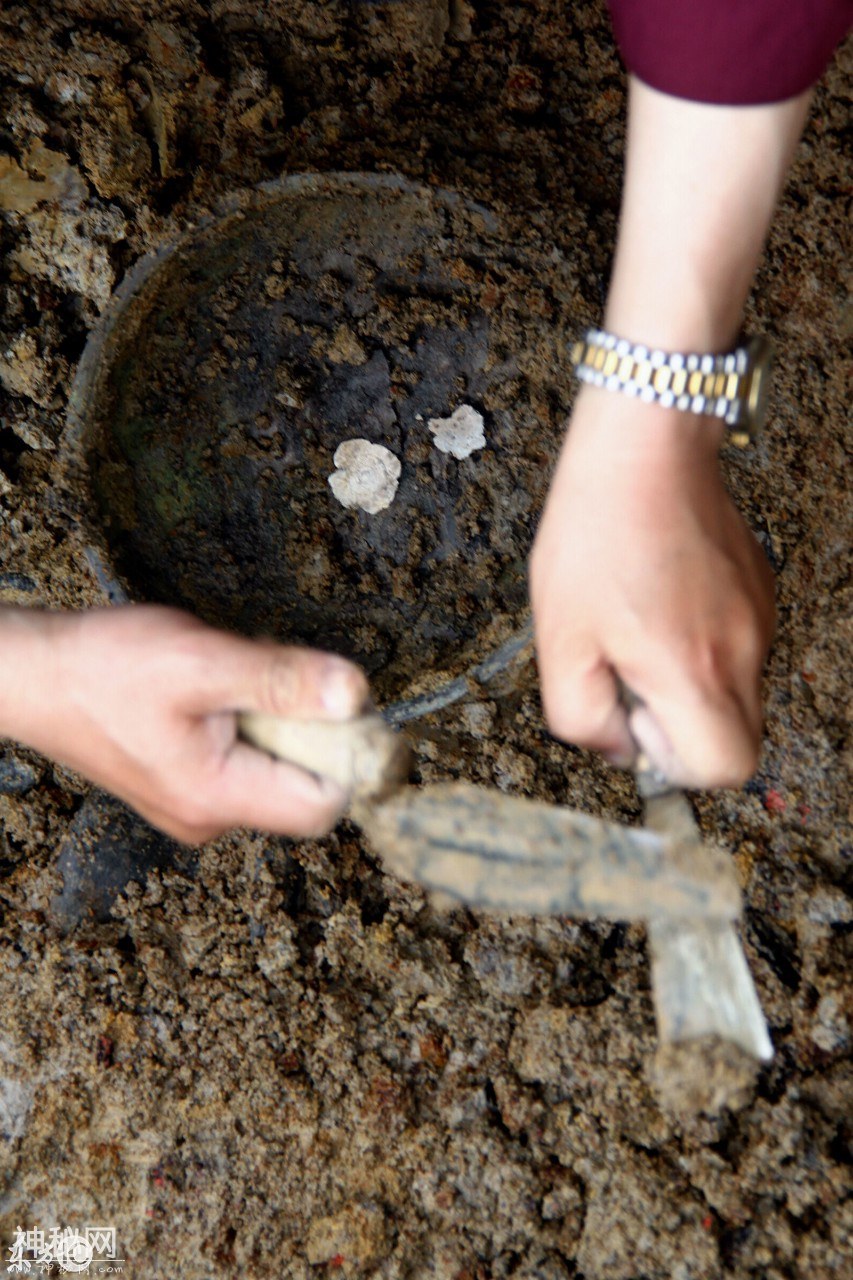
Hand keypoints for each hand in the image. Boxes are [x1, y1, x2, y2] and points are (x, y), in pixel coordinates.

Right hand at [0, 605, 368, 842]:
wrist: (32, 674)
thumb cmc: (102, 668)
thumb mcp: (202, 662)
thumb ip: (282, 680)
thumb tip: (354, 696)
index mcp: (218, 798)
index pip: (326, 803)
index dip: (348, 753)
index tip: (340, 703)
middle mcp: (210, 817)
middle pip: (306, 788)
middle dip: (309, 730)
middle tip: (270, 680)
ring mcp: (197, 806)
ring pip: (276, 771)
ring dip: (276, 723)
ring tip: (231, 683)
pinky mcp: (187, 786)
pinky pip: (246, 763)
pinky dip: (249, 725)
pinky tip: (216, 693)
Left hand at [530, 387, 774, 785]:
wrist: (644, 448)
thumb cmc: (597, 532)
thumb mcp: (559, 638)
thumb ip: (581, 715)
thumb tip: (614, 747)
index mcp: (693, 671)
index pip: (724, 769)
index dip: (673, 761)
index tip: (635, 718)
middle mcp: (742, 652)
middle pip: (736, 739)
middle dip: (681, 730)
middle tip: (631, 675)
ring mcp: (759, 619)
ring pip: (736, 693)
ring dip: (686, 683)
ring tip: (639, 626)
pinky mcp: (759, 591)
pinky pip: (737, 647)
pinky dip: (700, 644)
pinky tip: (659, 599)